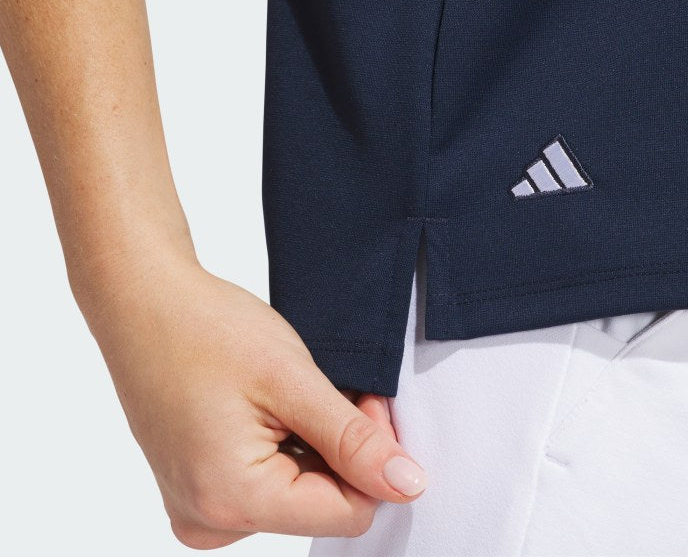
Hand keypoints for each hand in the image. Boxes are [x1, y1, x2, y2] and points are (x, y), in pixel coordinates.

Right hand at [78, 258, 426, 548]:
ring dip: (314, 446)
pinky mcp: (197, 490)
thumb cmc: (206, 331)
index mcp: (231, 502)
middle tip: (330, 389)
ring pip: (298, 496)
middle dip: (342, 449)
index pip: (348, 514)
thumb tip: (408, 485)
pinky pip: (266, 486)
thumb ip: (352, 440)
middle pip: (322, 507)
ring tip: (293, 393)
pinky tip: (271, 407)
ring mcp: (199, 508)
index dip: (371, 457)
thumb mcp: (293, 381)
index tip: (364, 401)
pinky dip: (285, 448)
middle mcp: (209, 521)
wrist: (143, 302)